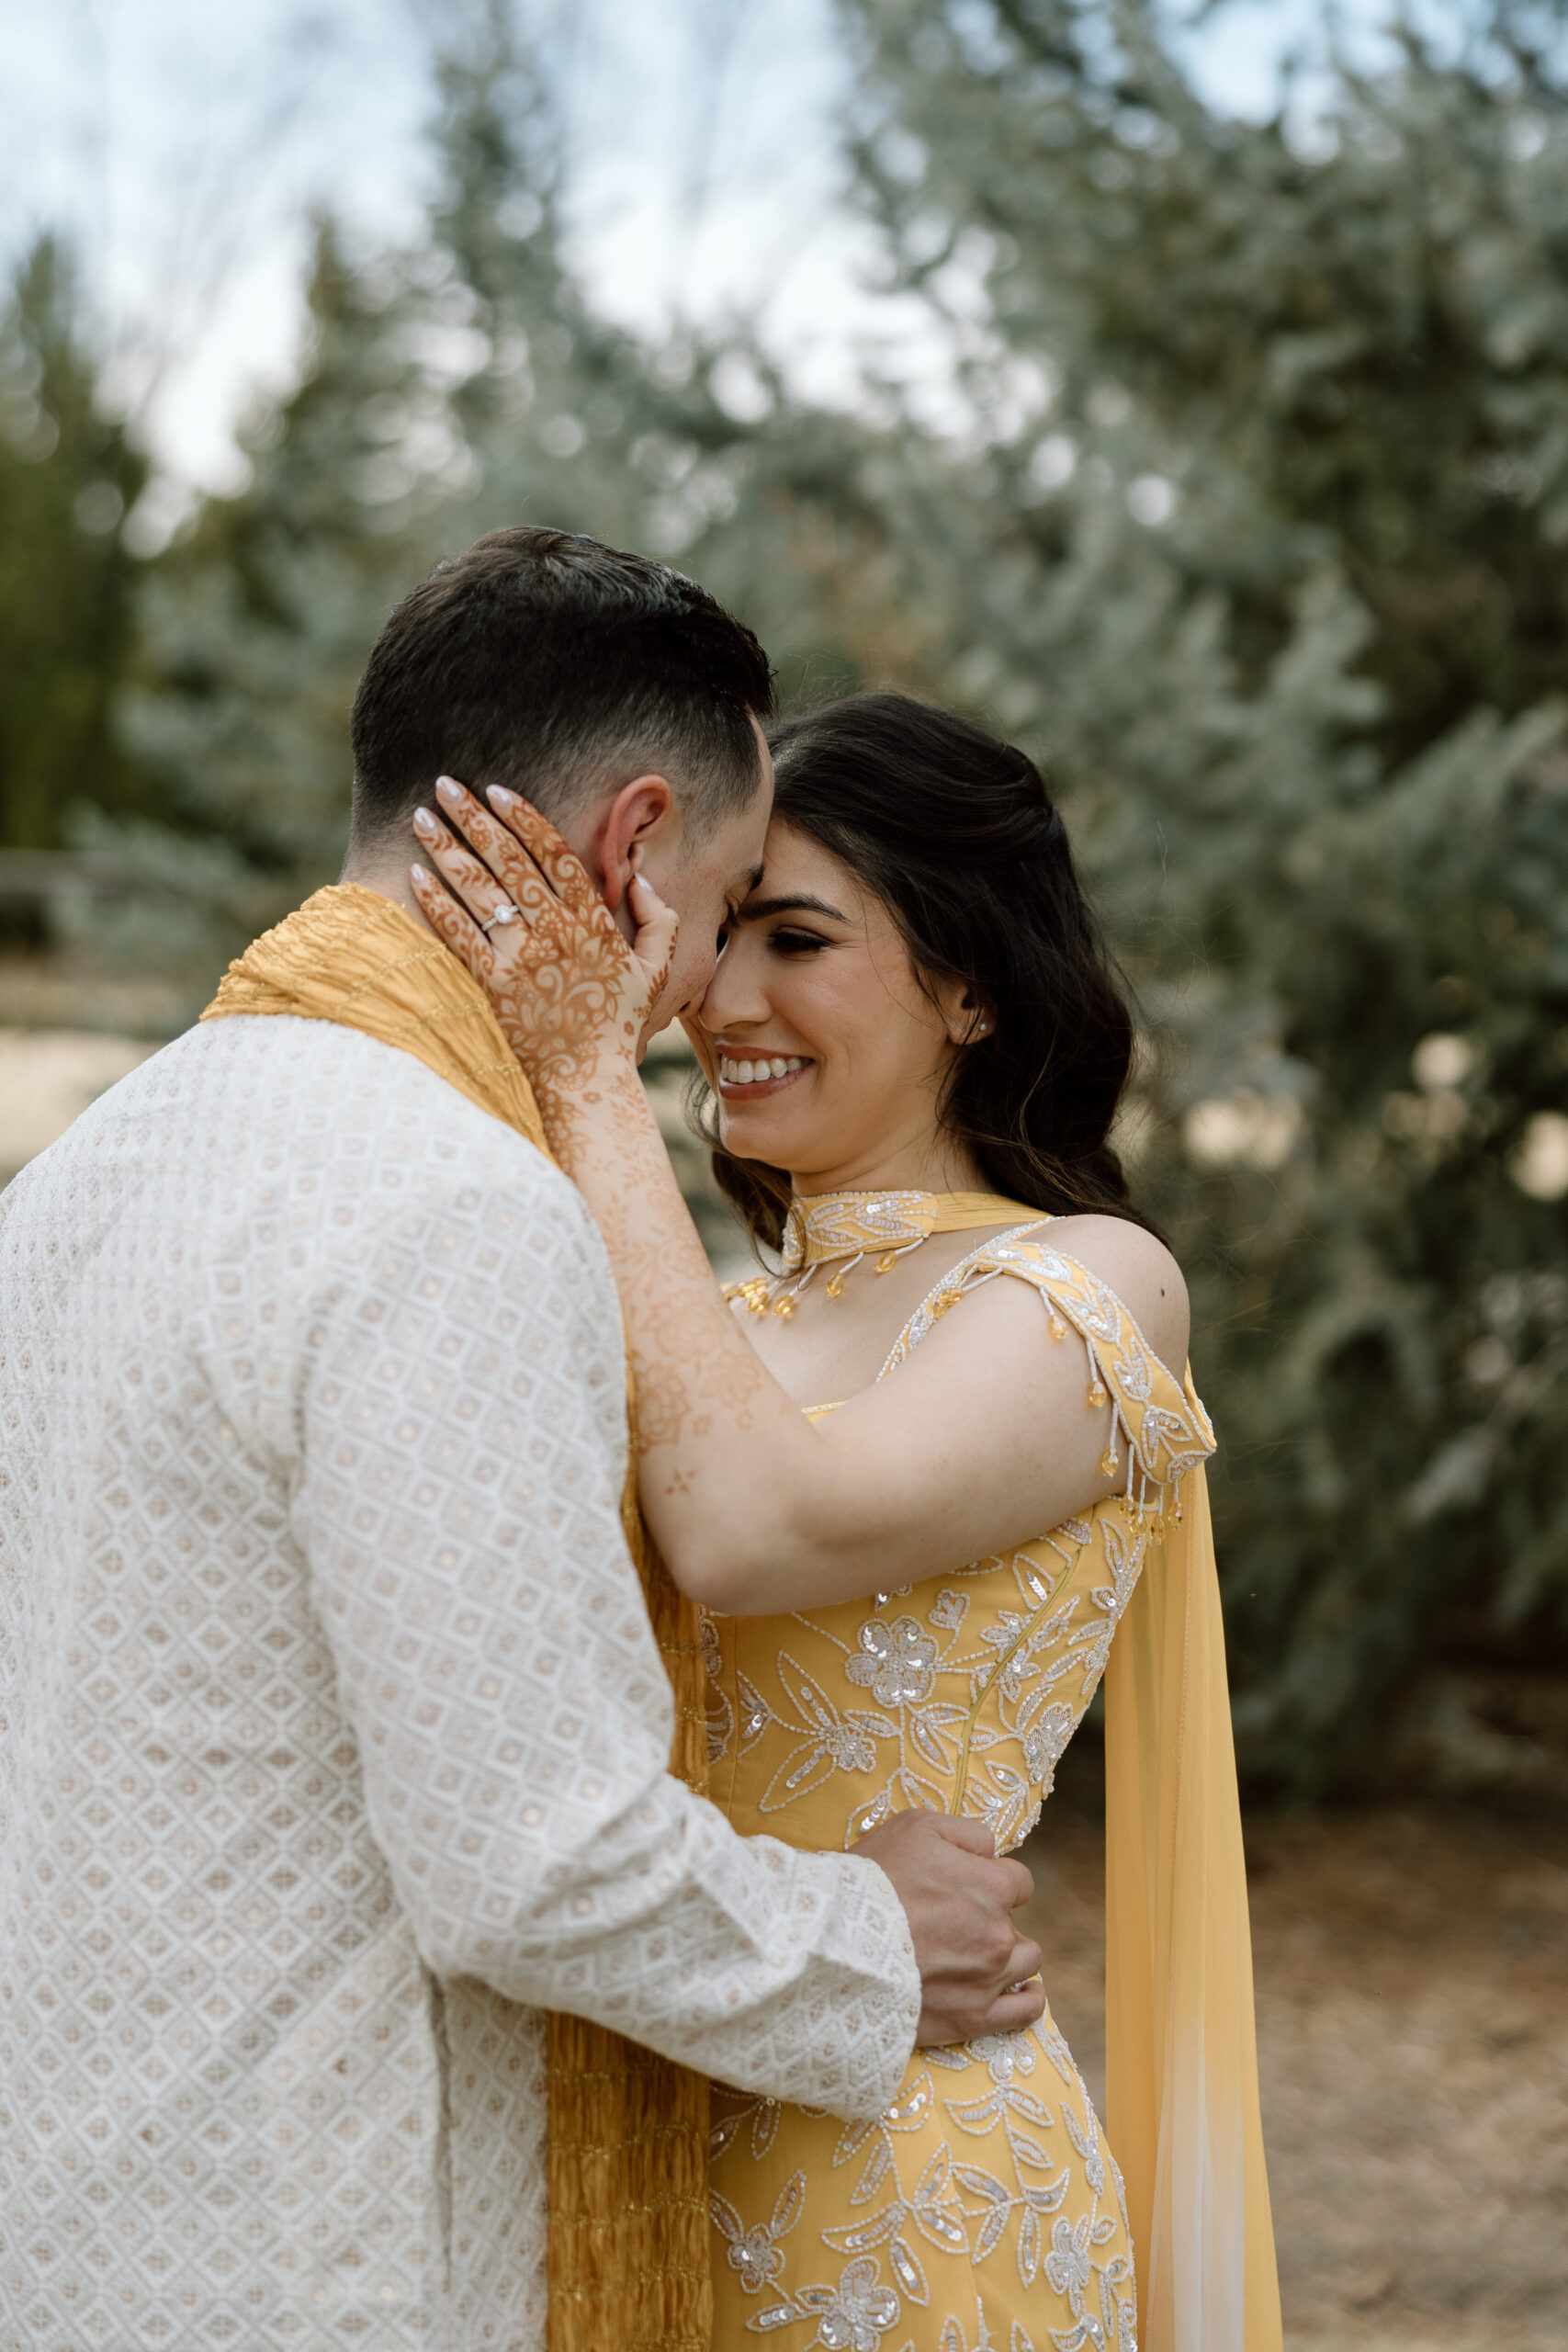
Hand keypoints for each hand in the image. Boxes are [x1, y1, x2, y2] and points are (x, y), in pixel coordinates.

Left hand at [409, 776, 678, 1092]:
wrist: (586, 1082)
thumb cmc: (617, 1025)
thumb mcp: (656, 971)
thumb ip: (660, 920)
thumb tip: (639, 880)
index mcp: (593, 922)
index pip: (554, 854)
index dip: (523, 816)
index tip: (496, 790)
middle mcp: (556, 932)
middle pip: (509, 859)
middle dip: (474, 817)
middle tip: (445, 784)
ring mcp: (522, 959)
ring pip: (480, 889)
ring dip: (447, 848)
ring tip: (421, 817)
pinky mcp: (493, 986)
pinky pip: (459, 934)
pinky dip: (436, 901)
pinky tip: (416, 873)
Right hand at [854, 1811, 1045, 2047]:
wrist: (834, 1944)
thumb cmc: (873, 1879)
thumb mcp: (917, 1827)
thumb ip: (968, 1834)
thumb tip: (991, 1852)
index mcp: (991, 1887)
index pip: (1019, 1882)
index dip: (991, 1881)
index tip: (965, 1888)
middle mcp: (998, 1934)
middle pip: (1015, 1923)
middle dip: (991, 1919)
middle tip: (950, 1923)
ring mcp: (988, 1980)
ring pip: (1026, 1962)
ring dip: (1007, 1955)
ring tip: (975, 1955)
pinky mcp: (973, 2018)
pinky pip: (1025, 2011)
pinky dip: (1028, 1999)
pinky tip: (1022, 1991)